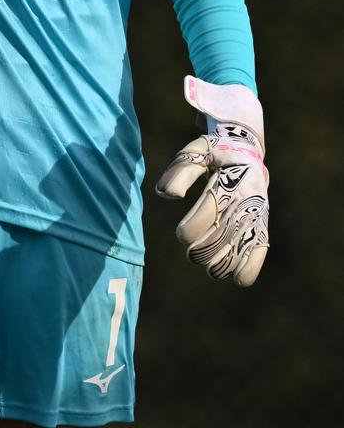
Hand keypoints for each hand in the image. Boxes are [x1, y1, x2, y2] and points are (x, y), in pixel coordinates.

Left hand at [156, 76, 268, 286]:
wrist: (247, 151)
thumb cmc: (214, 153)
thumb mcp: (196, 151)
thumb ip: (180, 171)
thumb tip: (166, 194)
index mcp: (229, 178)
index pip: (210, 210)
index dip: (192, 228)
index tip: (182, 235)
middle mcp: (246, 197)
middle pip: (223, 235)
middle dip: (202, 251)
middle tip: (193, 253)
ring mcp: (257, 213)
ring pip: (240, 248)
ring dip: (220, 264)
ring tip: (208, 265)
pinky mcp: (263, 225)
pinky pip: (260, 252)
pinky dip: (247, 269)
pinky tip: (234, 277)